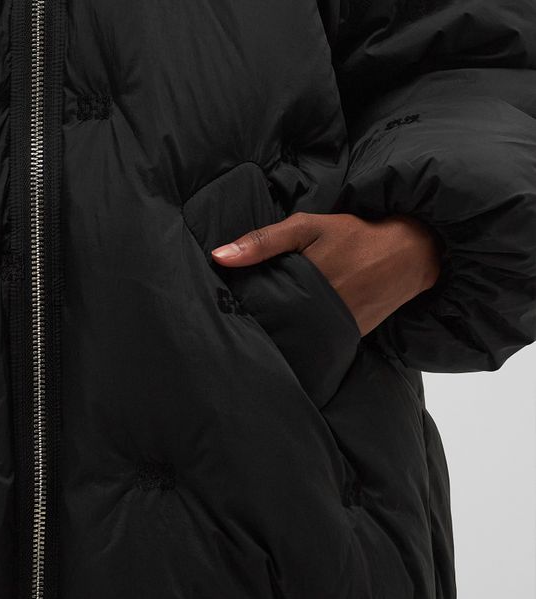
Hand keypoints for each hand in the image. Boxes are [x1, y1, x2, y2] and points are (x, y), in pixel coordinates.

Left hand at [211, 212, 443, 335]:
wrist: (410, 253)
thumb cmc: (355, 235)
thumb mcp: (308, 227)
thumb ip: (263, 241)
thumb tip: (218, 256)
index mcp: (304, 285)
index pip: (260, 306)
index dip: (242, 308)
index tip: (224, 307)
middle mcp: (320, 313)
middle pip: (277, 326)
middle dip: (260, 322)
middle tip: (242, 319)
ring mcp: (336, 329)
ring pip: (297, 337)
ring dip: (283, 332)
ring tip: (267, 324)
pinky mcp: (350, 338)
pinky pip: (319, 341)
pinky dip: (306, 335)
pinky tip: (296, 328)